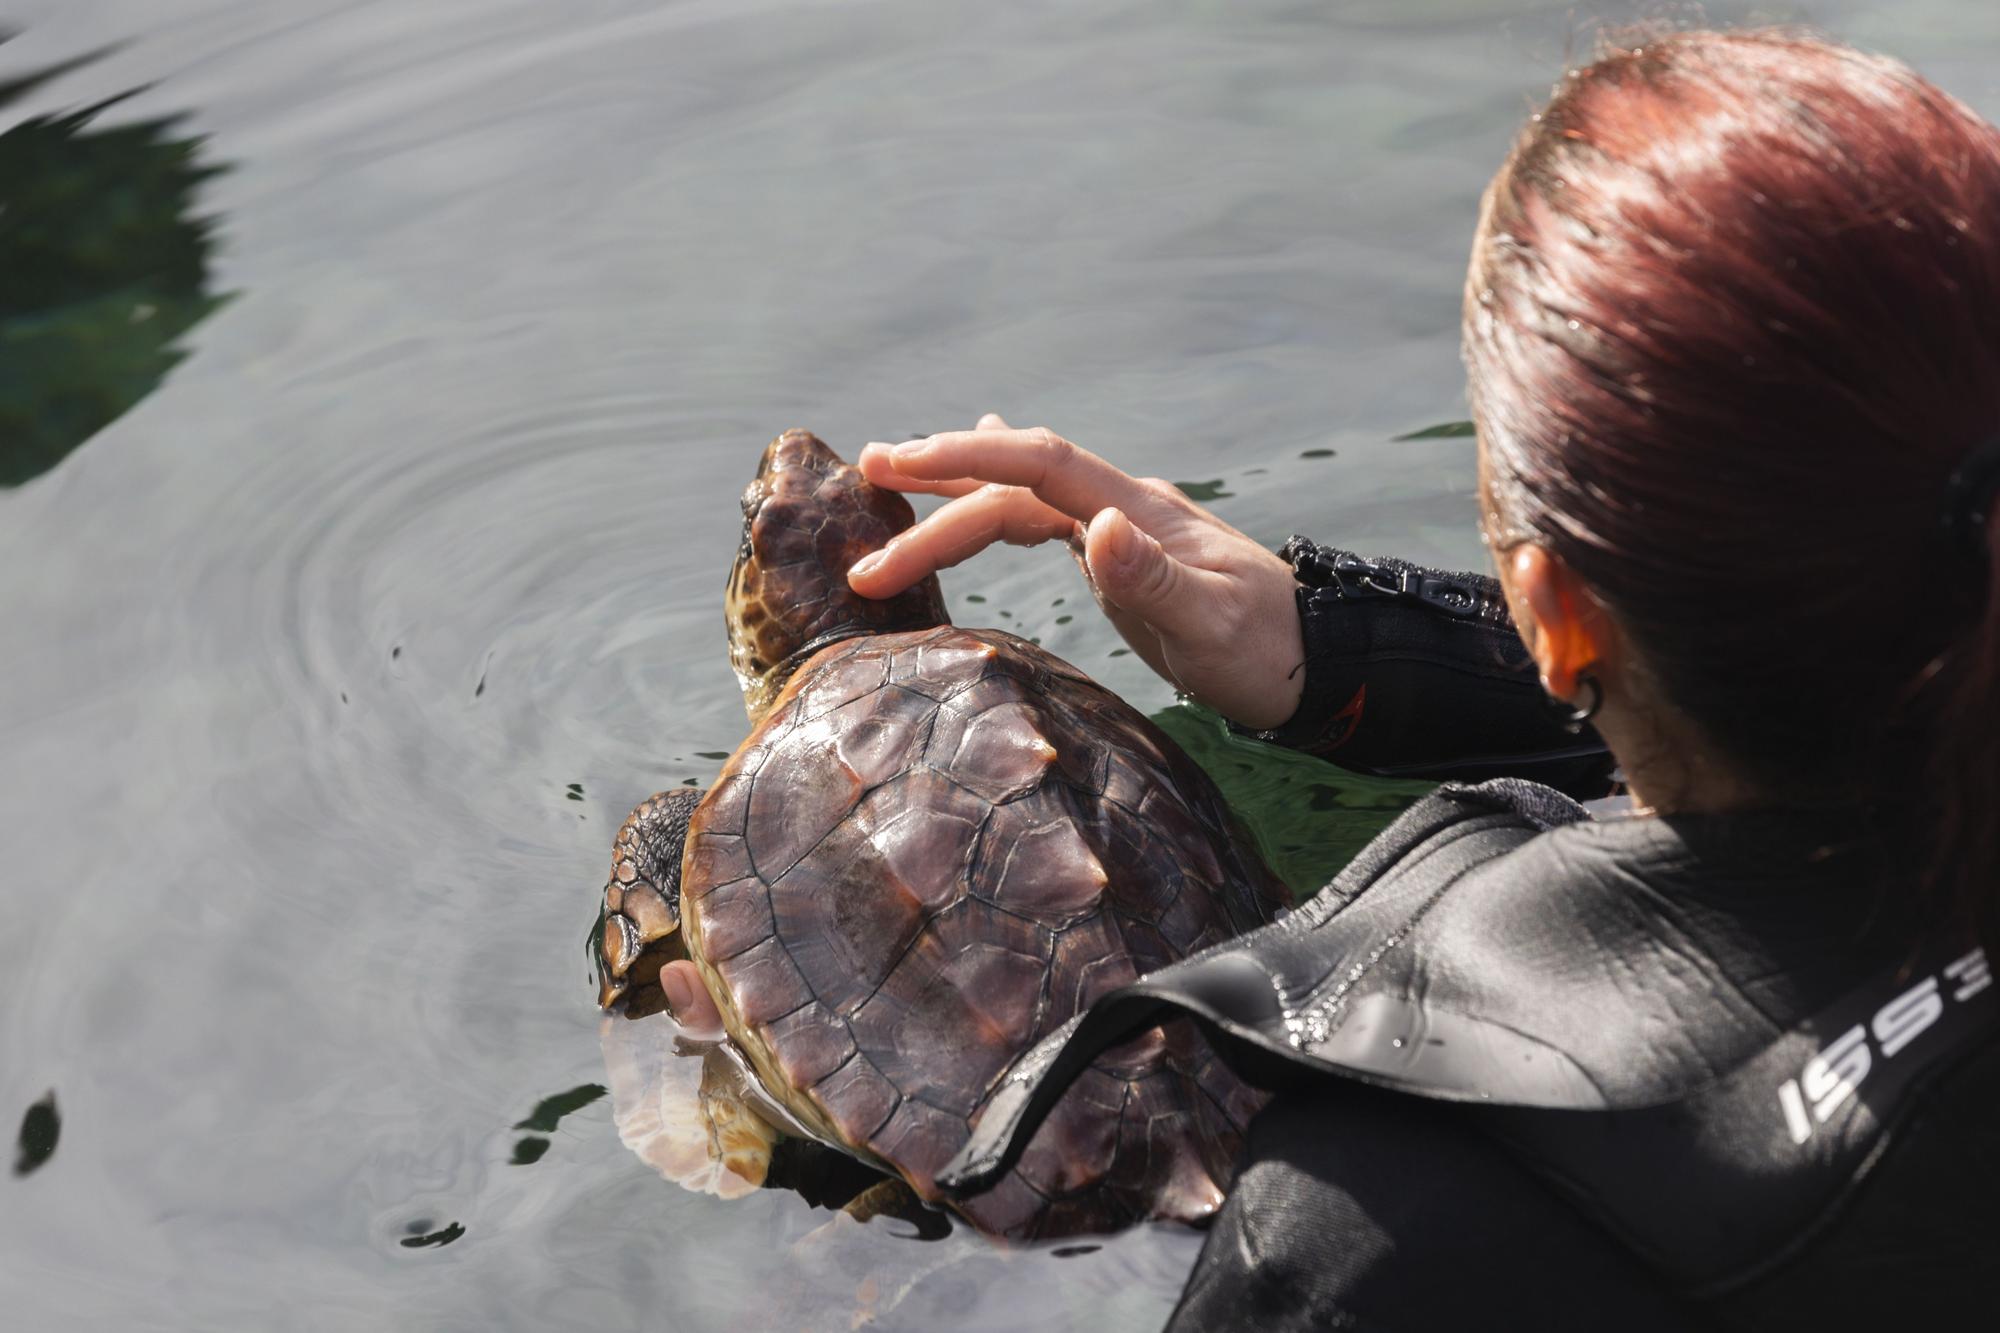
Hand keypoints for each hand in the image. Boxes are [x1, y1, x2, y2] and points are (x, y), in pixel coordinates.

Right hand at [847, 415, 1305, 729]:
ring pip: (1021, 494)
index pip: (1039, 465)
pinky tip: (972, 489)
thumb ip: (1154, 579)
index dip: (968, 456)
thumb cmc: (1265, 649)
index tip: (901, 464)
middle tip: (865, 482)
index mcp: (1137, 511)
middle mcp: (1121, 506)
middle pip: (1015, 480)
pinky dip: (993, 502)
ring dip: (955, 491)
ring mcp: (1117, 527)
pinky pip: (1038, 516)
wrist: (1312, 660)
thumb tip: (1097, 528)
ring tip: (887, 484)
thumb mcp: (1212, 624)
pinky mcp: (1116, 555)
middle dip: (939, 481)